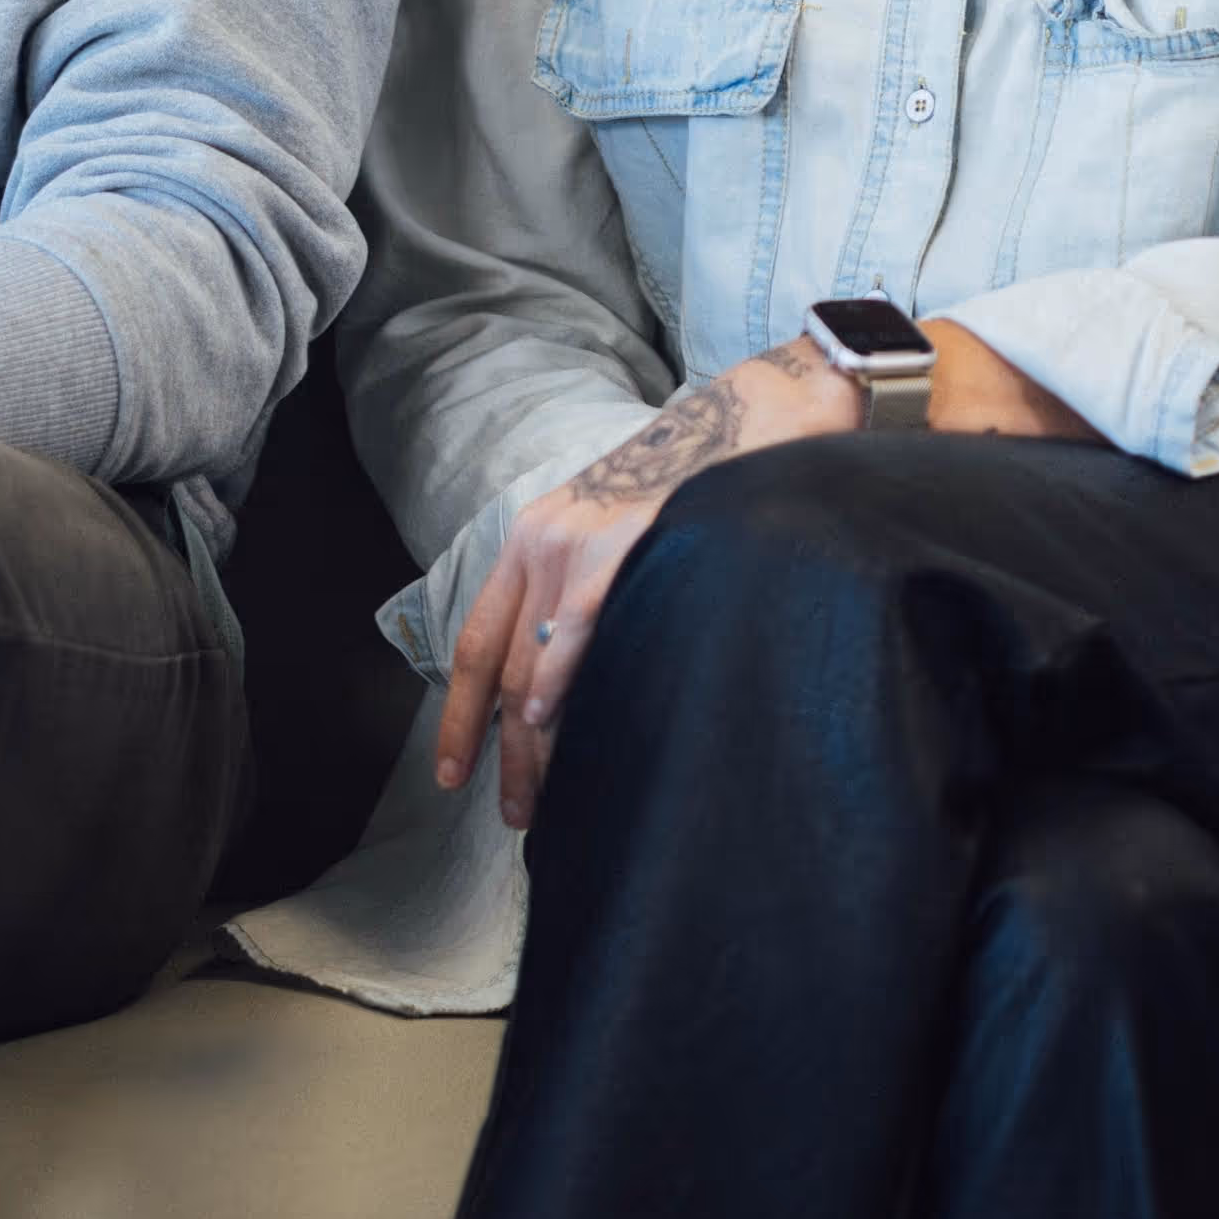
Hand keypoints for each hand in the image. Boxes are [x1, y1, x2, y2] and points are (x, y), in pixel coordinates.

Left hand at [438, 338, 862, 827]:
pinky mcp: (622, 538)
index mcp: (539, 536)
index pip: (479, 641)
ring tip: (541, 800)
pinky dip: (560, 678)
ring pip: (532, 660)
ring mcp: (579, 536)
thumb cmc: (709, 474)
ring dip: (530, 740)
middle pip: (501, 666)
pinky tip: (555, 722)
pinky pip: (576, 624)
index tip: (454, 774)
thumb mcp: (631, 530)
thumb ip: (600, 591)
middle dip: (502, 752)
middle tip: (515, 813)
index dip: (462, 716)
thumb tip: (590, 679)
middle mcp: (543, 537)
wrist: (764, 404)